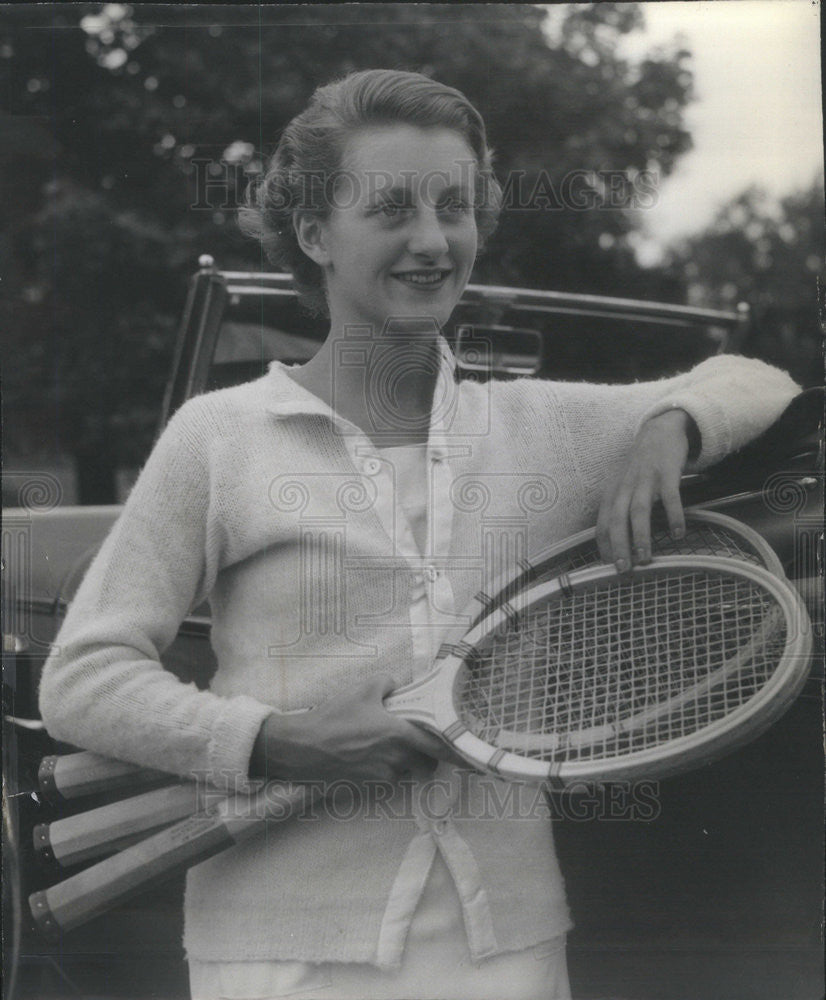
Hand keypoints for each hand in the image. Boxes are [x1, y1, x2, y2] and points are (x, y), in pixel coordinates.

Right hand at [250, 674, 455, 784]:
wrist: (302, 748)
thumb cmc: (334, 717)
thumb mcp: (363, 689)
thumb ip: (389, 683)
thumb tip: (399, 686)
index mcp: (400, 734)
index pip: (440, 746)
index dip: (460, 754)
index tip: (476, 761)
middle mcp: (397, 759)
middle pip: (427, 761)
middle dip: (424, 751)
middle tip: (408, 736)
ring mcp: (384, 775)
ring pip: (407, 770)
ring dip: (403, 760)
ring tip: (380, 743)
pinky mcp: (370, 786)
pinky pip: (388, 777)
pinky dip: (385, 768)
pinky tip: (365, 754)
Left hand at [596, 409, 695, 571]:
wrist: (659, 431)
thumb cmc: (640, 466)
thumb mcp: (622, 484)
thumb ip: (619, 508)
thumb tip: (618, 541)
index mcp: (613, 491)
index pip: (603, 522)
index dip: (604, 544)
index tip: (608, 565)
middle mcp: (625, 486)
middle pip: (618, 518)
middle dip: (618, 545)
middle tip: (623, 569)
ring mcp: (646, 479)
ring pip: (639, 510)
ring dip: (641, 536)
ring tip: (645, 558)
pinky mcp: (667, 473)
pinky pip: (670, 497)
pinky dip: (673, 516)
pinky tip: (678, 534)